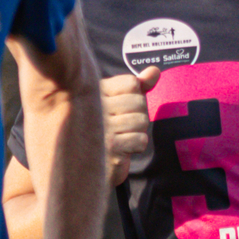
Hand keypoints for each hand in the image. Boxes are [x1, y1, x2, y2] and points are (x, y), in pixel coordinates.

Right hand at [103, 66, 157, 185]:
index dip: (135, 96)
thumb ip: (136, 86)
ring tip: (121, 137)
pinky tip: (122, 149)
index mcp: (95, 92)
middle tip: (122, 126)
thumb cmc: (103, 131)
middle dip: (138, 115)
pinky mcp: (111, 148)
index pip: (131, 83)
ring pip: (142, 121)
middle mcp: (95, 107)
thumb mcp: (116, 103)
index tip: (121, 107)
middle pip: (139, 102)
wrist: (83, 167)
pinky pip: (141, 140)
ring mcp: (102, 128)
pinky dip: (136, 146)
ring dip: (137, 132)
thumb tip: (155, 71)